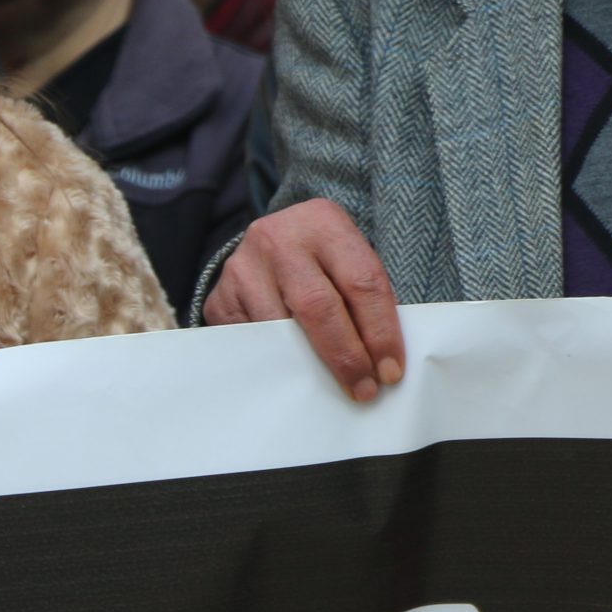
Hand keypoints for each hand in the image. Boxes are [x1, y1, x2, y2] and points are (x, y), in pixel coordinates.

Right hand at [207, 198, 405, 402]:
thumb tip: (382, 363)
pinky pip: (251, 341)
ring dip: (310, 366)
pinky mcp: (220, 297)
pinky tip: (293, 375)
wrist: (274, 242)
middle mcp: (279, 238)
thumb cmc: (323, 262)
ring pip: (280, 328)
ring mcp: (243, 266)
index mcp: (323, 222)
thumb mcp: (347, 260)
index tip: (391, 372)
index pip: (362, 282)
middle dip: (346, 355)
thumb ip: (364, 299)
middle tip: (364, 389)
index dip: (381, 332)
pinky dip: (275, 363)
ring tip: (332, 388)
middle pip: (318, 305)